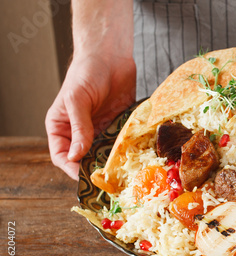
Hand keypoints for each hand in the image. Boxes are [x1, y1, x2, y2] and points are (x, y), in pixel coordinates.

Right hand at [45, 54, 135, 179]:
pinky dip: (126, 150)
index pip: (62, 156)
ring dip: (113, 162)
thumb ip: (79, 127)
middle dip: (95, 169)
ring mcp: (100, 129)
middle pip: (85, 159)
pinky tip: (134, 156)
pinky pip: (121, 143)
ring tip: (123, 171)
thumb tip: (76, 155)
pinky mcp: (118, 125)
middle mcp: (79, 132)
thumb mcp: (77, 100)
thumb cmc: (86, 72)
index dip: (72, 168)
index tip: (86, 177)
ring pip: (104, 153)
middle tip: (108, 179)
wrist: (111, 55)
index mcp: (61, 127)